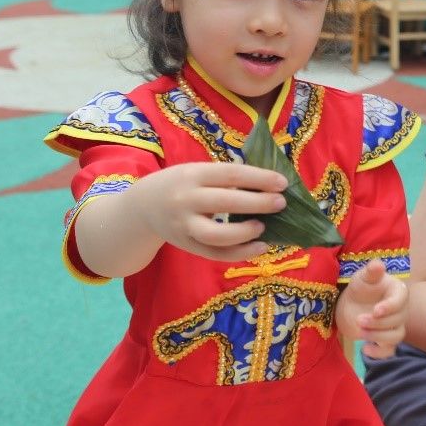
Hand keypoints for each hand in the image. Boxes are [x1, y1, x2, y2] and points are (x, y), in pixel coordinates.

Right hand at [129, 162, 287, 260]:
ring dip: (245, 232)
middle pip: (226, 202)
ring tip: (264, 227)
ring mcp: (184, 226)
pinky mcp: (187, 246)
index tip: (282, 183)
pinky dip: (240, 253)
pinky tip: (260, 247)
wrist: (143, 206)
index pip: (231, 174)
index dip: (259, 178)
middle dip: (258, 203)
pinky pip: (215, 254)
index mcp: (192, 174)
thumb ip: (226, 177)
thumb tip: (271, 186)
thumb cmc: (183, 184)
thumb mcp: (198, 172)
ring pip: (217, 235)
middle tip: (281, 204)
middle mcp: (186, 199)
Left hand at [336, 259, 407, 358]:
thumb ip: (371, 271)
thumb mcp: (363, 278)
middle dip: (378, 323)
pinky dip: (379, 354)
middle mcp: (401, 310)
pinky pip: (390, 351)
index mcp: (398, 291)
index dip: (390, 307)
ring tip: (360, 332)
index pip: (401, 300)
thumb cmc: (361, 288)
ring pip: (396, 336)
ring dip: (378, 336)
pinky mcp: (386, 340)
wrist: (352, 305)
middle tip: (359, 320)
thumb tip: (378, 264)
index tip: (375, 310)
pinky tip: (365, 349)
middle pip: (398, 320)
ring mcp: (395, 326)